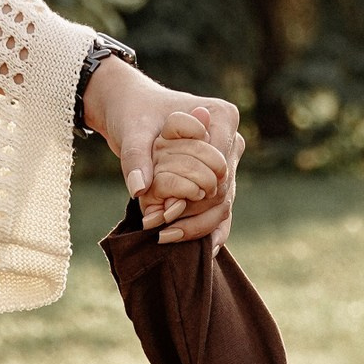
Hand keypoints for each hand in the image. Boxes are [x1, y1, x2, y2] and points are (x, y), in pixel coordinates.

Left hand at [140, 112, 227, 229]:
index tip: (166, 210)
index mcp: (222, 117)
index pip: (218, 165)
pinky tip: (204, 251)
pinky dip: (210, 230)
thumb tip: (139, 189)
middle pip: (222, 189)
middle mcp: (232, 140)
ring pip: (223, 205)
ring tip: (166, 238)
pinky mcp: (219, 180)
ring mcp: (228, 162)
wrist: (135, 112)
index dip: (196, 191)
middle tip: (161, 232)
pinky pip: (221, 210)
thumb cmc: (135, 114)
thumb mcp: (131, 132)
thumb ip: (135, 158)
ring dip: (197, 226)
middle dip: (193, 213)